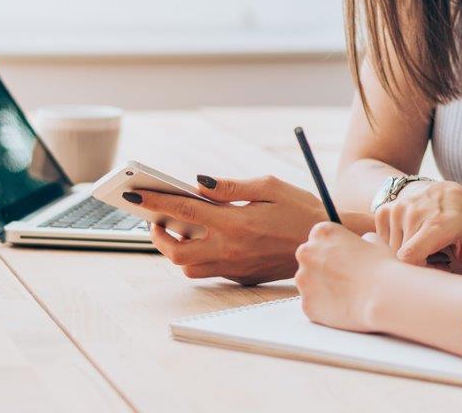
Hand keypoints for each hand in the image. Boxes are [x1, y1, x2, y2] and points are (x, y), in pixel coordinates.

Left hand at [134, 175, 327, 285]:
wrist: (326, 243)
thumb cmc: (300, 209)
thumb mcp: (269, 186)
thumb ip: (230, 187)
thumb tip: (197, 183)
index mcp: (235, 222)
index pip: (183, 210)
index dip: (155, 201)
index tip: (135, 193)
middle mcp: (231, 249)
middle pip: (176, 251)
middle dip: (158, 235)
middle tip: (154, 218)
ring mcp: (236, 267)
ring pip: (189, 267)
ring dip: (176, 249)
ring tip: (176, 228)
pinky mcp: (242, 277)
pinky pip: (209, 271)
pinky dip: (198, 257)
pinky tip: (203, 239)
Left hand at [295, 224, 400, 332]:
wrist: (384, 297)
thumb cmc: (382, 267)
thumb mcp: (373, 242)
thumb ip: (360, 239)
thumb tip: (361, 242)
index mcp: (322, 232)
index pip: (318, 238)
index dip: (332, 249)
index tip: (342, 258)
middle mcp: (306, 252)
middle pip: (309, 259)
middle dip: (321, 268)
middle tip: (343, 278)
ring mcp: (303, 280)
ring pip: (308, 283)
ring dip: (322, 287)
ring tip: (346, 294)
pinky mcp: (306, 304)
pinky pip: (313, 305)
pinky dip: (324, 307)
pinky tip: (343, 307)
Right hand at [374, 179, 461, 275]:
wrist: (445, 191)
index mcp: (437, 223)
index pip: (409, 257)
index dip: (417, 272)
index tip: (432, 270)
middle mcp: (413, 213)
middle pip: (400, 258)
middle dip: (414, 267)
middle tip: (432, 262)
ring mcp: (397, 210)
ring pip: (390, 251)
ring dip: (403, 258)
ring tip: (422, 252)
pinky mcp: (384, 210)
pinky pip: (381, 241)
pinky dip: (393, 247)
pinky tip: (410, 241)